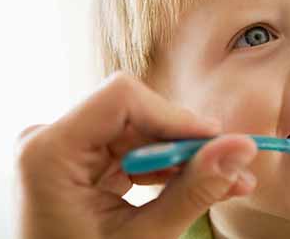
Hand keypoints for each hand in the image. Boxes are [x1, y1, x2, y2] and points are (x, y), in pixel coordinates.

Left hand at [15, 72, 257, 238]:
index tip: (215, 140)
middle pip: (136, 113)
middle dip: (186, 140)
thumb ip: (193, 191)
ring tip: (226, 181)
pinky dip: (167, 167)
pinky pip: (134, 149)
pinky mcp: (84, 160)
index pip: (121, 97)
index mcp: (49, 152)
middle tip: (231, 164)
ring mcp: (67, 149)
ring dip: (184, 156)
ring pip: (141, 131)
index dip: (174, 114)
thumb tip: (240, 148)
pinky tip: (197, 183)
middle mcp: (53, 139)